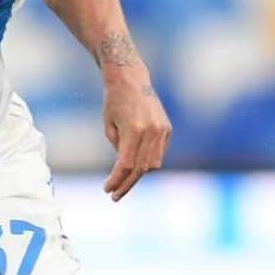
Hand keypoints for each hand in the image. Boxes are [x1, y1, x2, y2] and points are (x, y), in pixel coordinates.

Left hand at [101, 70, 171, 200]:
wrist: (130, 78)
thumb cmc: (114, 101)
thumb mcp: (109, 126)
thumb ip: (118, 149)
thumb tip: (125, 169)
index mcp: (134, 130)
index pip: (126, 165)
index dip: (117, 180)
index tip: (107, 190)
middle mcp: (151, 131)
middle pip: (141, 168)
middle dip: (127, 184)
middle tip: (114, 195)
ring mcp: (162, 130)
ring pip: (153, 164)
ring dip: (138, 175)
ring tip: (123, 181)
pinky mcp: (167, 128)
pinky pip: (158, 153)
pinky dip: (148, 162)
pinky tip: (135, 166)